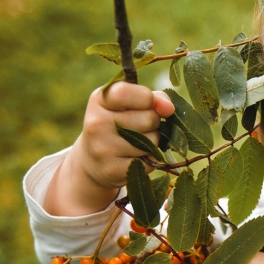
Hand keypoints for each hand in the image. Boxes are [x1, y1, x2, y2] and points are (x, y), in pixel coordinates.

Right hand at [43, 82, 174, 215]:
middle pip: (149, 118)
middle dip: (153, 123)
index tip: (149, 103)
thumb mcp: (131, 105)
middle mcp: (97, 123)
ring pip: (152, 142)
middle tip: (139, 128)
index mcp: (100, 100)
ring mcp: (103, 148)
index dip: (147, 98)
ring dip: (152, 143)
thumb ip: (154, 99)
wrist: (95, 161)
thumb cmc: (121, 125)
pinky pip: (149, 162)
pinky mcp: (113, 170)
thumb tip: (169, 108)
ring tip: (135, 144)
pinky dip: (149, 161)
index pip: (126, 93)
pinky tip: (133, 158)